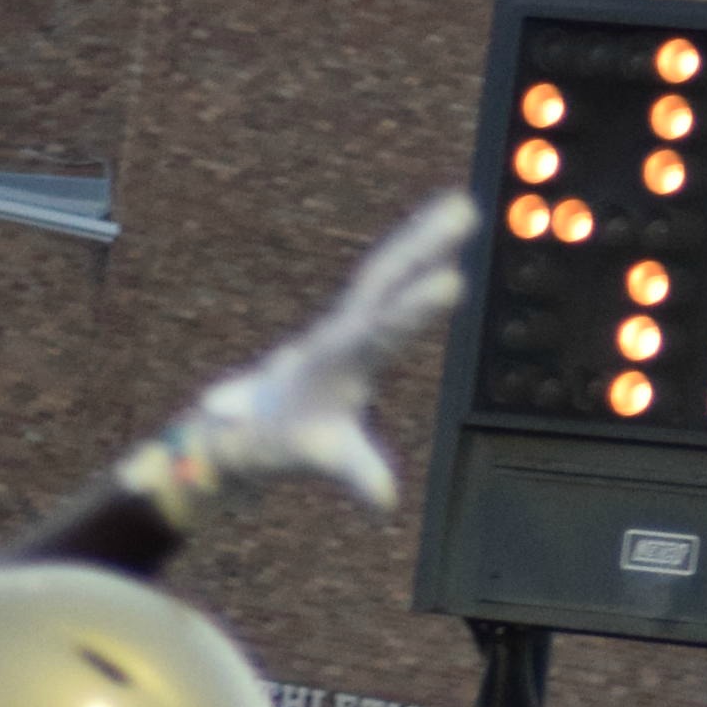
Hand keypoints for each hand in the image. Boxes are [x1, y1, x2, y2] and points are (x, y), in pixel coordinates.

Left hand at [118, 193, 477, 521]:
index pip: (385, 328)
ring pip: (385, 269)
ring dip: (420, 237)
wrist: (243, 424)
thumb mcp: (317, 458)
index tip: (451, 281)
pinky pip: (385, 281)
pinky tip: (432, 241)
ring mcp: (346, 323)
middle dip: (423, 243)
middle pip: (386, 277)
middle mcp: (342, 330)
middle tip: (463, 209)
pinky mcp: (352, 326)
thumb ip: (352, 472)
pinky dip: (410, 257)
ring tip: (460, 206)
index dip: (418, 306)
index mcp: (338, 358)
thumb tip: (384, 500)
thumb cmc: (280, 440)